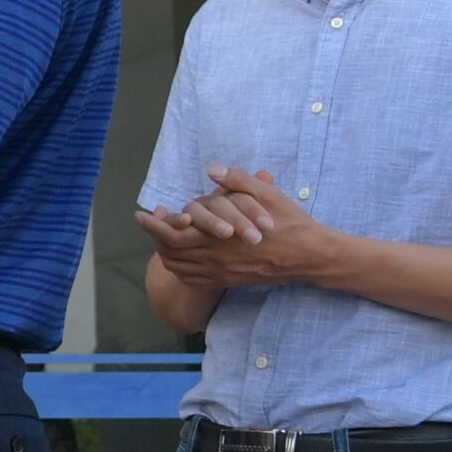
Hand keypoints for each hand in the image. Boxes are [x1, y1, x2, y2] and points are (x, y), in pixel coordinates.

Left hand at [135, 168, 341, 290]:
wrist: (310, 256)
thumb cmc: (289, 222)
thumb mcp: (268, 195)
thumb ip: (238, 181)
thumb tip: (212, 170)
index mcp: (220, 236)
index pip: (172, 232)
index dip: (152, 224)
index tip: (142, 214)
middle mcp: (215, 258)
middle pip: (169, 250)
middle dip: (154, 235)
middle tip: (148, 221)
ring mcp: (220, 272)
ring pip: (177, 266)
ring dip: (163, 251)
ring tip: (160, 236)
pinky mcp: (226, 281)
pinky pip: (191, 279)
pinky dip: (178, 268)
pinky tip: (178, 256)